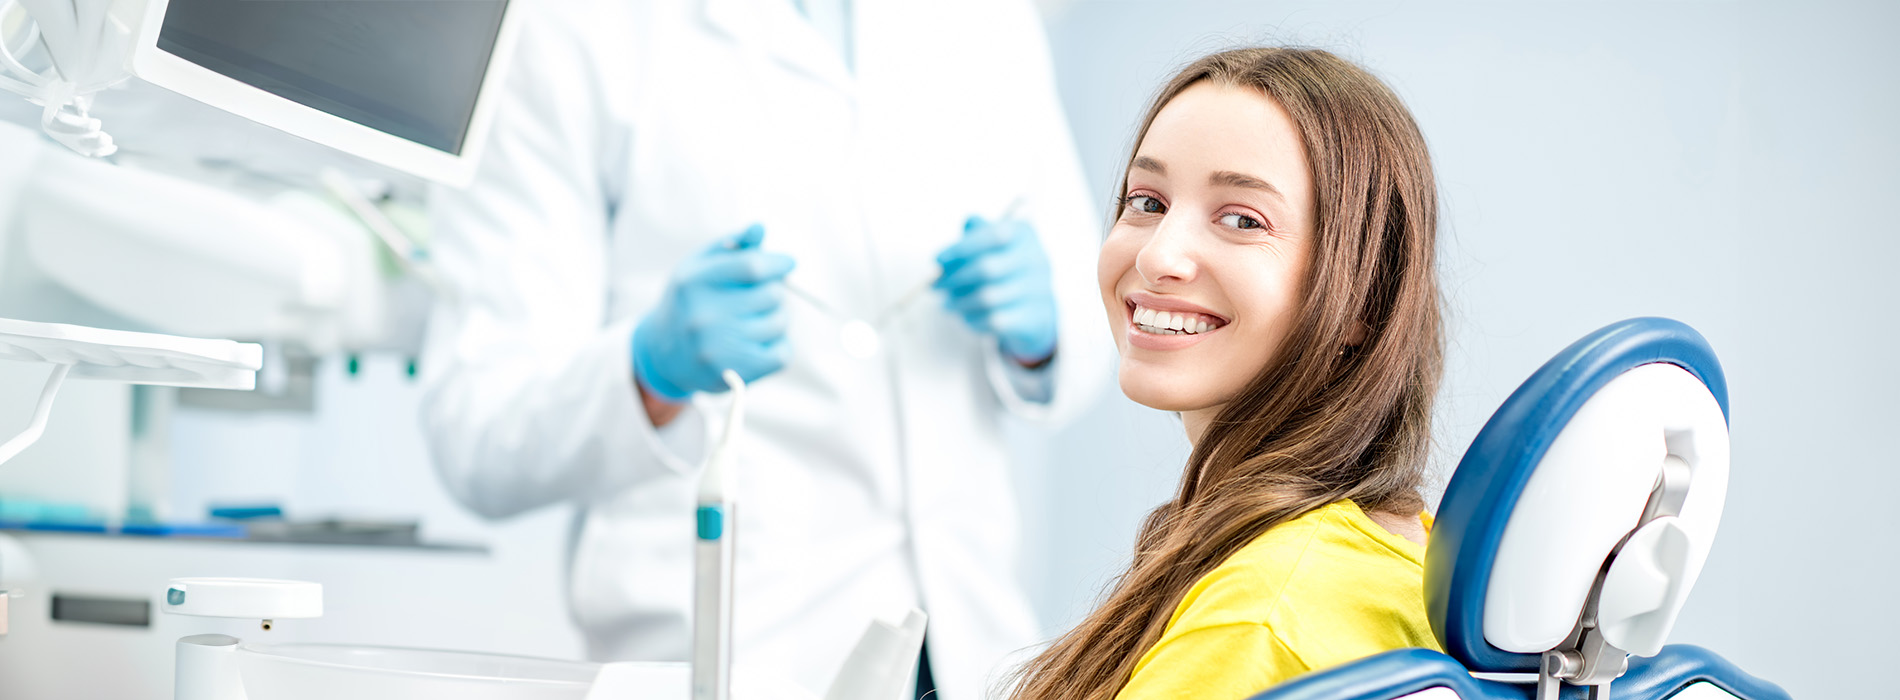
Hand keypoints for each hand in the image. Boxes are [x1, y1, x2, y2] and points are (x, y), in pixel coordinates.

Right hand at [633, 224, 794, 401]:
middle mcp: (704, 316)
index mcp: (695, 282)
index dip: (778, 263)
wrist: (664, 354)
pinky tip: (759, 343)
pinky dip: (779, 346)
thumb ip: (732, 246)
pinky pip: (782, 353)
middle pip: (773, 294)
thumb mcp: (701, 266)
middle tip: (759, 298)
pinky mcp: (734, 374)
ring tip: (754, 321)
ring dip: (776, 319)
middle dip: (773, 292)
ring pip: (780, 323)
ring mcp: (718, 348)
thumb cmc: (691, 301)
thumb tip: (760, 228)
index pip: (753, 266)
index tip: (787, 263)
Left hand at [934, 216, 1057, 365]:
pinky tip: (965, 316)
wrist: (1036, 308)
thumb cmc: (1005, 269)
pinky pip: (995, 320)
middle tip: (935, 286)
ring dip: (960, 302)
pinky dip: (974, 319)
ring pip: (988, 298)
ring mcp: (1040, 290)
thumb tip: (966, 224)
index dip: (962, 247)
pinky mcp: (1036, 317)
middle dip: (954, 278)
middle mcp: (1037, 259)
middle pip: (987, 268)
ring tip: (947, 303)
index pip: (992, 235)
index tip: (937, 260)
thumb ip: (977, 232)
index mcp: (1024, 235)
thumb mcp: (994, 244)